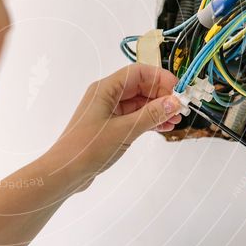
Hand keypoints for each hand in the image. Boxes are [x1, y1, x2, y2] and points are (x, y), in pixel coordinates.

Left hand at [46, 64, 181, 191]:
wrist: (65, 173)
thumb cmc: (89, 148)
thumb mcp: (125, 130)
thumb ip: (151, 115)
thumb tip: (175, 102)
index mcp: (105, 89)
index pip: (138, 72)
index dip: (160, 79)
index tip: (179, 91)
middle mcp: (106, 96)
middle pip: (139, 86)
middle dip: (161, 95)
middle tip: (181, 109)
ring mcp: (107, 112)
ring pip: (138, 103)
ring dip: (157, 109)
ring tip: (175, 120)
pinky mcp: (109, 127)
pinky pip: (133, 117)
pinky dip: (148, 120)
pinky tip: (163, 127)